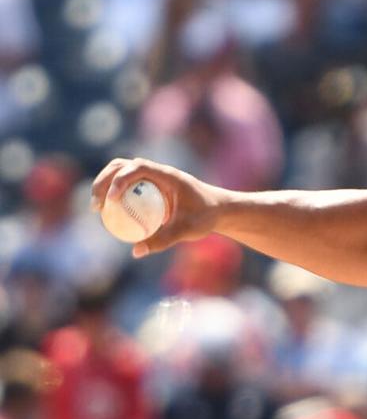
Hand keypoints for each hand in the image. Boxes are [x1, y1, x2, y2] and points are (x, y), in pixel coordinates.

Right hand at [90, 157, 225, 257]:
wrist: (218, 210)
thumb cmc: (206, 217)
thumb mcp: (188, 230)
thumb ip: (163, 240)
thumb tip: (135, 252)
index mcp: (168, 175)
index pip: (138, 167)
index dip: (120, 179)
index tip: (111, 199)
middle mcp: (158, 172)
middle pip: (121, 166)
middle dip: (103, 181)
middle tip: (96, 206)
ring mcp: (152, 177)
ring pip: (120, 173)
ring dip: (104, 186)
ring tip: (98, 209)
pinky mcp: (149, 186)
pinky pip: (127, 187)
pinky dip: (114, 196)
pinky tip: (109, 216)